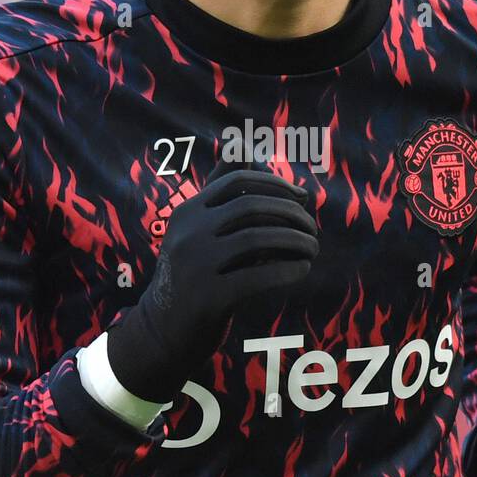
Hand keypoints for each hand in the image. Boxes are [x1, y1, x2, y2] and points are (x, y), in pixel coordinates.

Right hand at [106, 153, 318, 402]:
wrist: (163, 331)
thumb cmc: (192, 276)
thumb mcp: (198, 232)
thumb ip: (219, 193)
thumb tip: (244, 145)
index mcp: (187, 212)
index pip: (236, 181)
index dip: (275, 184)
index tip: (303, 197)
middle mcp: (187, 233)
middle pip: (251, 206)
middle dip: (291, 214)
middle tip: (313, 228)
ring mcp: (195, 264)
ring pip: (259, 239)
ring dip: (296, 241)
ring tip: (313, 248)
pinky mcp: (208, 297)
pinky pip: (259, 276)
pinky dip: (288, 269)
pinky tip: (303, 269)